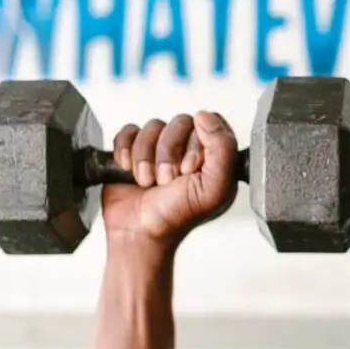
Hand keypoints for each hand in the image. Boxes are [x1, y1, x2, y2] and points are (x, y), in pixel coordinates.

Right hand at [101, 111, 238, 248]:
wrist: (139, 232)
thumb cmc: (178, 216)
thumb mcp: (214, 187)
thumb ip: (223, 149)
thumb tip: (205, 115)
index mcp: (214, 157)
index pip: (212, 122)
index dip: (198, 141)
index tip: (190, 168)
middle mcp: (189, 149)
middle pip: (181, 122)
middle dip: (168, 153)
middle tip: (166, 180)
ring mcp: (160, 149)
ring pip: (153, 126)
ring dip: (146, 157)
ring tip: (147, 182)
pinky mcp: (134, 150)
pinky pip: (129, 131)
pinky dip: (126, 150)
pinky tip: (128, 170)